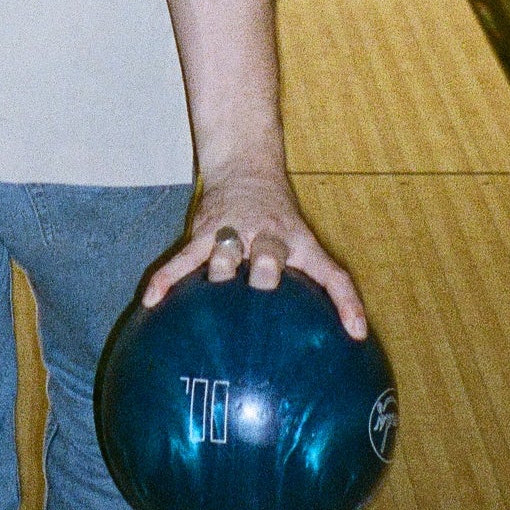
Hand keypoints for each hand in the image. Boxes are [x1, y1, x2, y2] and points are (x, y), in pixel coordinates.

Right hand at [143, 164, 367, 337]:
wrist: (247, 169)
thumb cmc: (281, 222)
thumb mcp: (304, 244)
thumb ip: (319, 286)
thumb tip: (350, 340)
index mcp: (299, 244)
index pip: (331, 274)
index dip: (346, 303)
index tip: (357, 333)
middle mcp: (267, 235)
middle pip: (269, 252)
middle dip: (267, 269)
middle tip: (264, 286)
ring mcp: (232, 231)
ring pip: (223, 250)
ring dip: (220, 268)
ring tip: (214, 287)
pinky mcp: (203, 232)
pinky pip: (182, 258)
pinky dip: (167, 278)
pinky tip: (152, 301)